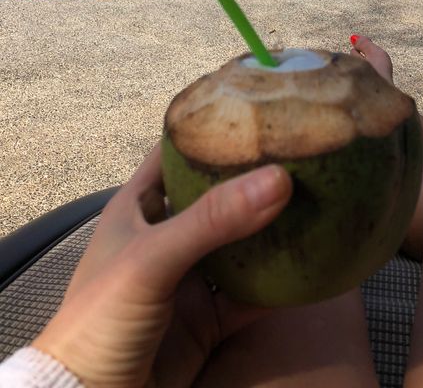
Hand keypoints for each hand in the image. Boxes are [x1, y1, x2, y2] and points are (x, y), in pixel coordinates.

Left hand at [33, 145, 291, 386]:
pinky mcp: (207, 320)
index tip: (256, 109)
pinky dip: (278, 285)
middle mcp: (166, 236)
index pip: (174, 152)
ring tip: (315, 202)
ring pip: (238, 246)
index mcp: (138, 207)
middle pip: (216, 197)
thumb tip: (279, 178)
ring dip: (272, 231)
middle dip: (253, 180)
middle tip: (300, 155)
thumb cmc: (101, 317)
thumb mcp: (151, 258)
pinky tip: (312, 266)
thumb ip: (212, 220)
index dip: (208, 128)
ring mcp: (188, 279)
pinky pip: (250, 296)